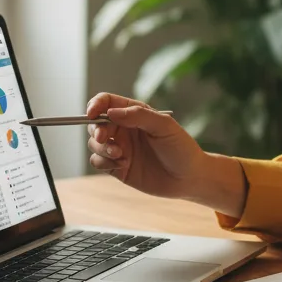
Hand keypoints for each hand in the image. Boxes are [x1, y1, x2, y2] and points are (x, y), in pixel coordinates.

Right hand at [85, 92, 247, 215]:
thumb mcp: (164, 126)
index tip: (92, 113)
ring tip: (121, 156)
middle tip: (103, 138)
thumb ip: (139, 116)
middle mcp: (124, 129)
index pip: (107, 102)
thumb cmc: (181, 148)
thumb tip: (111, 112)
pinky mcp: (117, 167)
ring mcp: (120, 148)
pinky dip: (103, 162)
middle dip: (96, 130)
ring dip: (101, 148)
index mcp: (135, 113)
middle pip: (96, 123)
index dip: (96, 104)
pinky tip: (122, 165)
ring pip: (94, 143)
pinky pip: (97, 161)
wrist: (188, 178)